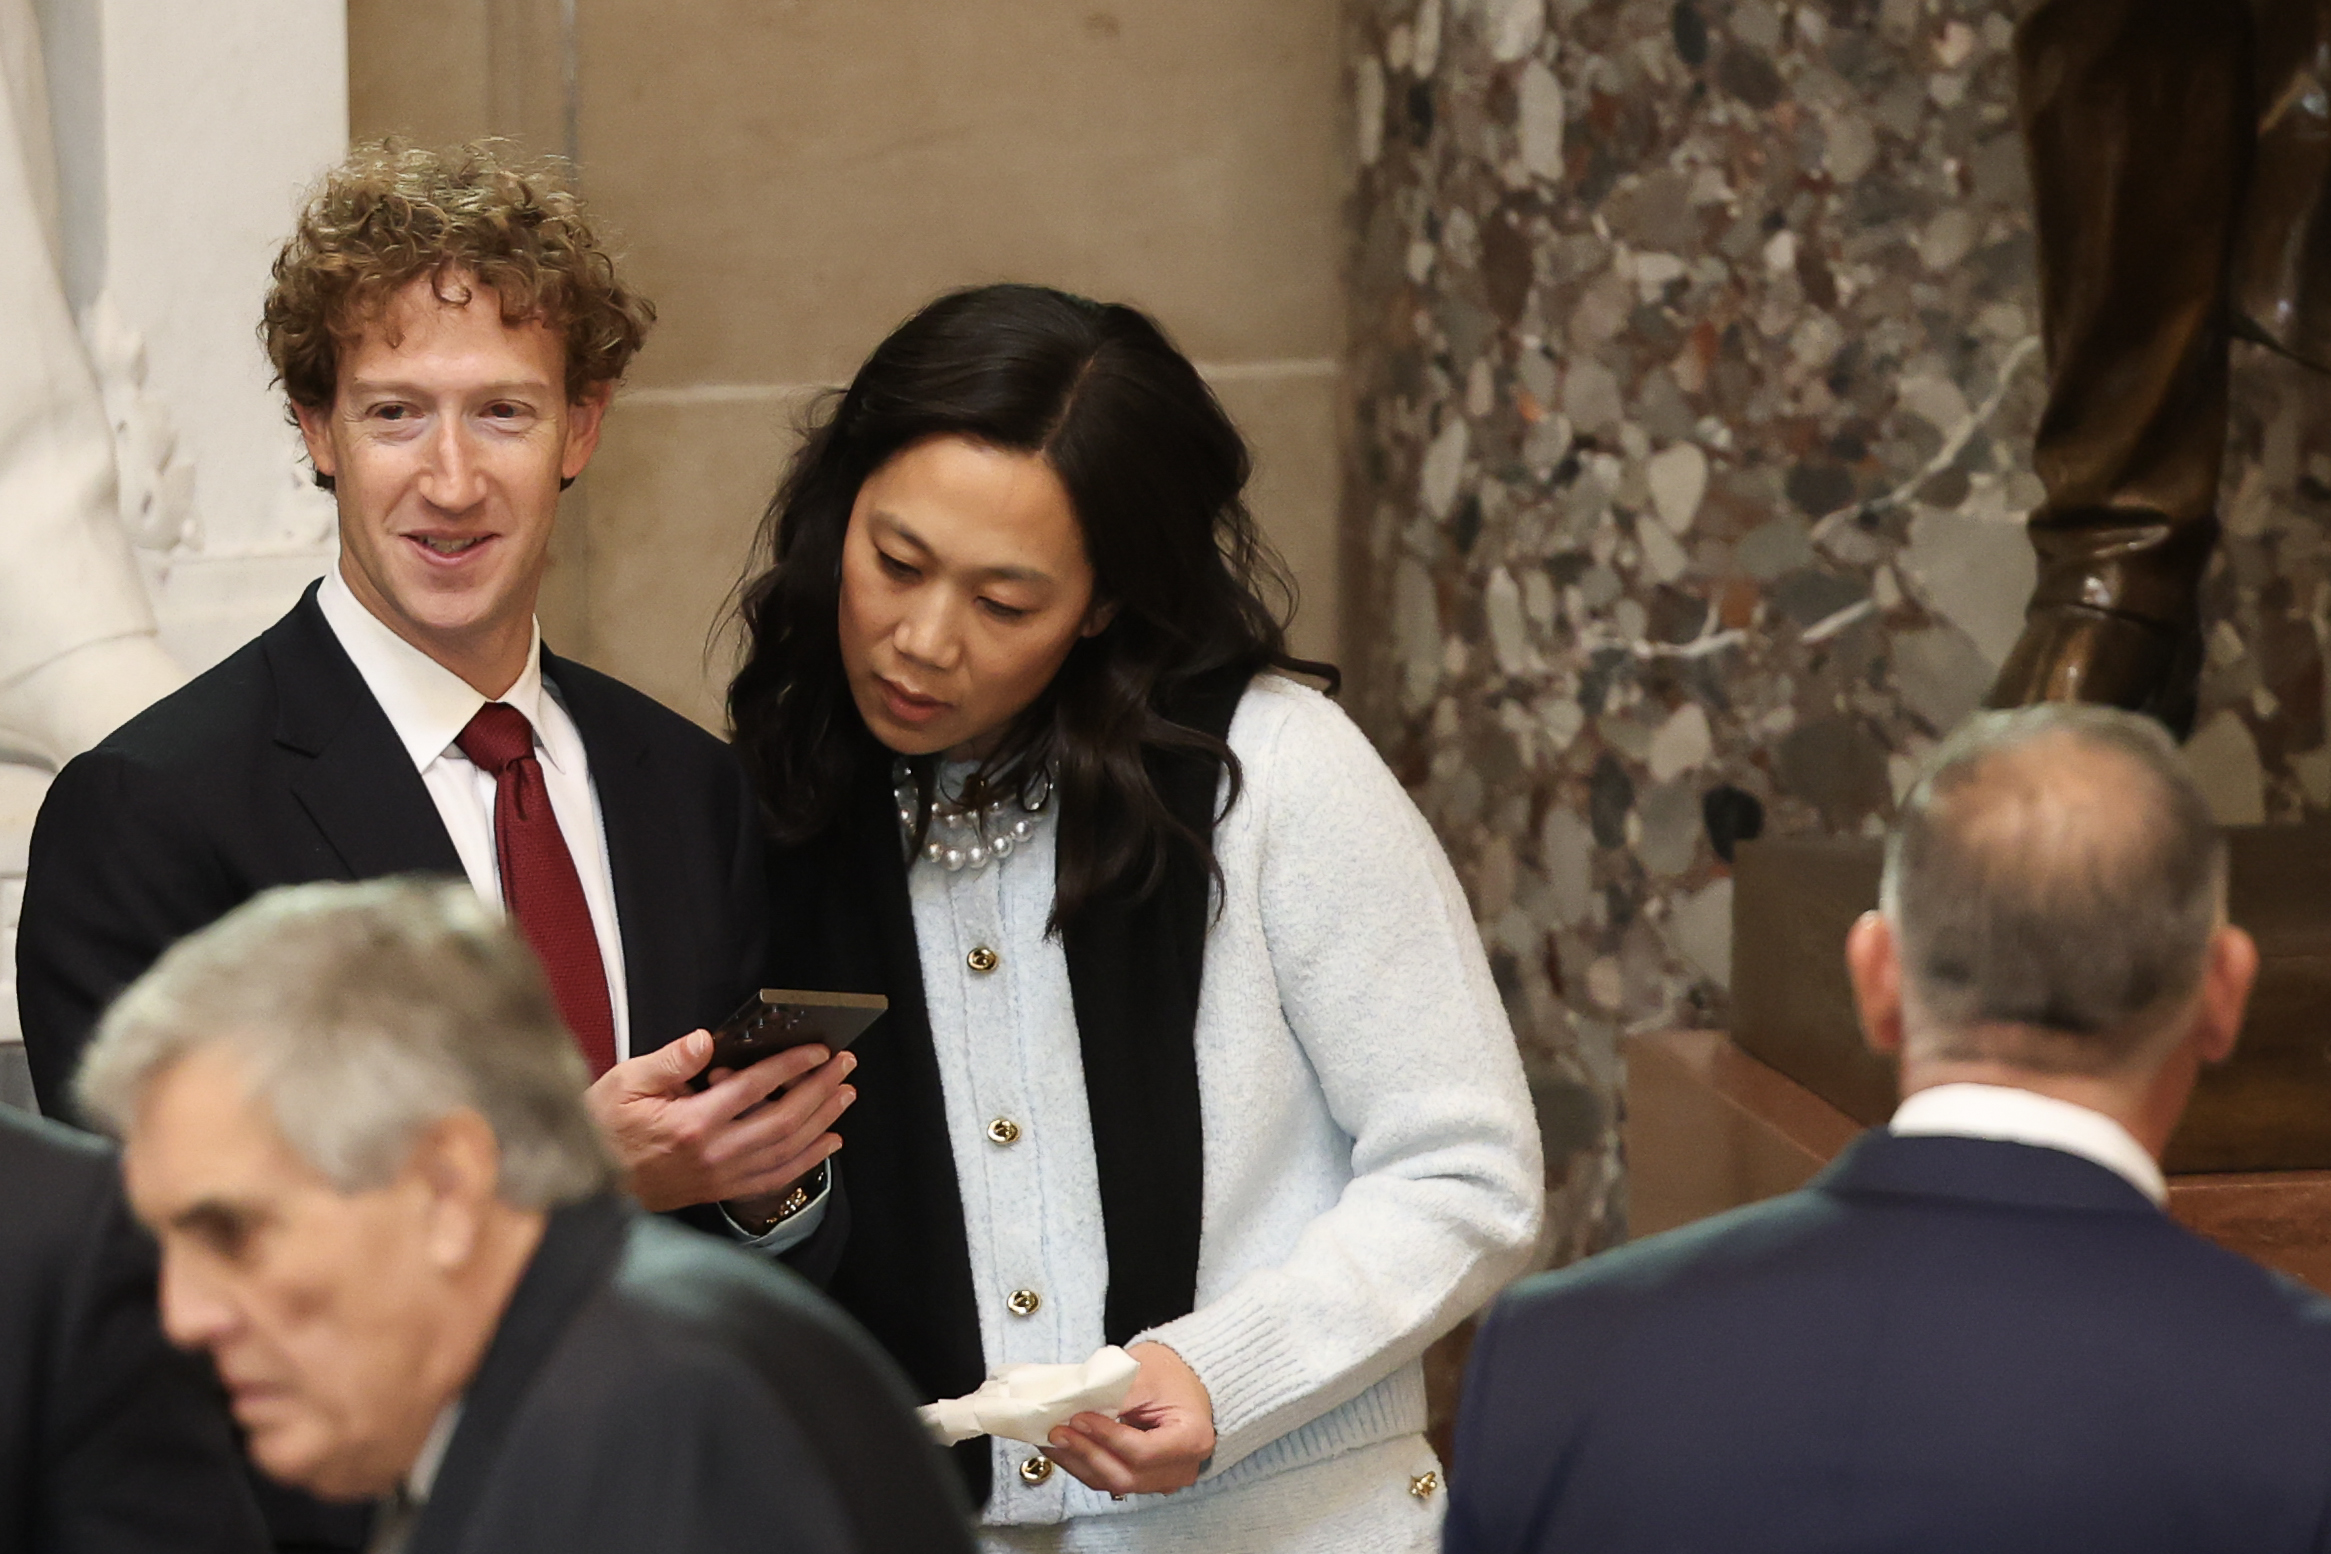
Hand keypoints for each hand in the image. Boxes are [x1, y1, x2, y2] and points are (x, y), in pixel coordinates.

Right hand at [583, 1030, 855, 1212]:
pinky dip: (807, 1160)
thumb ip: (670, 1061)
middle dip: (820, 1089)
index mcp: (691, 1123)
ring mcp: (721, 1176)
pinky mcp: (721, 1190)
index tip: (817, 1050)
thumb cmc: (604, 1127)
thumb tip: (706, 1041)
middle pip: (783, 1120)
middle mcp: (714, 1154)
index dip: (791, 1066)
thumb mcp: (625, 1083)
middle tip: (845, 1066)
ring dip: (822, 1121)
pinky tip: (828, 1143)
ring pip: (787, 1150)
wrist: (590, 1182)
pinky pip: (775, 1177)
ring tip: (845, 1095)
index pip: (755, 1088)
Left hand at [1044, 1342, 1214, 1496]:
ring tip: (1053, 1440)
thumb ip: (1113, 1395)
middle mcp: (1183, 1467)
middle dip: (1086, 1454)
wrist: (1185, 1379)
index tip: (1078, 1418)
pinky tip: (1066, 1448)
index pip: (1142, 1451)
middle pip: (1126, 1475)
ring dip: (1079, 1462)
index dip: (1106, 1438)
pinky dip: (1087, 1465)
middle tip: (1057, 1431)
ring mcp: (1166, 1479)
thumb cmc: (1170, 1372)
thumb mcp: (1144, 1373)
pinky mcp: (1149, 1479)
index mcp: (1192, 1439)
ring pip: (1115, 1483)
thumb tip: (1075, 1409)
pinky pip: (1113, 1479)